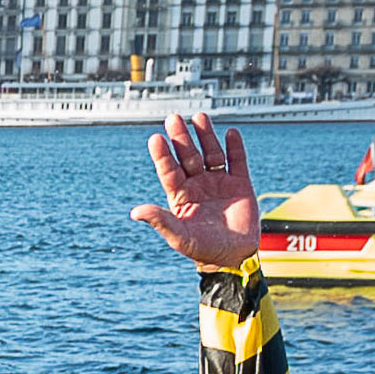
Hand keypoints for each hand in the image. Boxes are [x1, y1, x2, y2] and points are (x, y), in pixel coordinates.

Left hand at [133, 114, 259, 269]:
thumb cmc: (202, 249)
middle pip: (188, 156)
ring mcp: (218, 182)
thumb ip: (159, 221)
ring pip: (211, 153)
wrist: (233, 256)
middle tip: (173, 118)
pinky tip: (230, 132)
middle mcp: (197, 185)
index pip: (169, 171)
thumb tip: (135, 212)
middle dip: (181, 138)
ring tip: (199, 117)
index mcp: (180, 195)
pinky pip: (237, 160)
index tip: (156, 138)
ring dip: (206, 135)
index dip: (163, 155)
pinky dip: (235, 147)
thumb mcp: (178, 236)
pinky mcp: (240, 183)